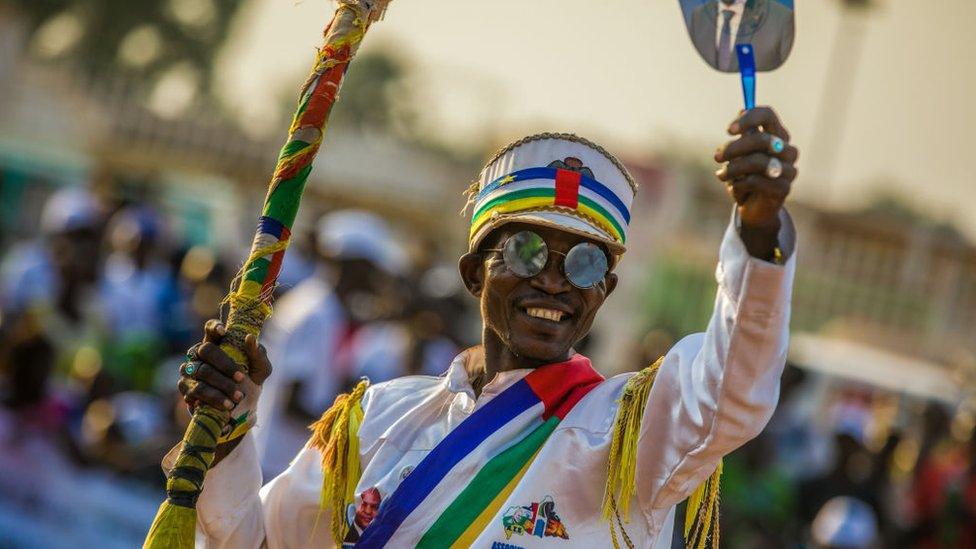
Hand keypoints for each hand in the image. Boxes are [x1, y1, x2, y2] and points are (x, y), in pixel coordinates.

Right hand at [178, 319, 271, 411]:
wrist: (240, 410)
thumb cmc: (250, 382)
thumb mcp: (260, 369)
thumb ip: (258, 354)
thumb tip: (249, 338)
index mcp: (218, 344)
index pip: (210, 329)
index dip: (214, 327)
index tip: (224, 332)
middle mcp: (199, 354)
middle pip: (206, 350)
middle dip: (225, 365)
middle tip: (241, 378)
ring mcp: (190, 370)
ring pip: (202, 372)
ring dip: (223, 385)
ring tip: (238, 397)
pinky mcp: (186, 389)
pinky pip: (197, 390)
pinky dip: (215, 398)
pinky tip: (227, 405)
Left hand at [714, 107, 797, 257]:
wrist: (754, 208)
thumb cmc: (746, 176)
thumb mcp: (740, 154)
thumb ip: (743, 134)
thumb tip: (742, 110)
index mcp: (778, 135)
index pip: (768, 115)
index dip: (749, 118)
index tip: (729, 130)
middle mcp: (788, 150)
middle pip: (760, 139)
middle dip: (734, 148)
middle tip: (717, 157)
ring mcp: (788, 170)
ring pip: (757, 161)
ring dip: (733, 168)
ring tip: (721, 175)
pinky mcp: (784, 189)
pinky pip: (756, 181)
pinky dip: (738, 185)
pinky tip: (733, 188)